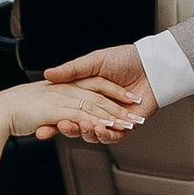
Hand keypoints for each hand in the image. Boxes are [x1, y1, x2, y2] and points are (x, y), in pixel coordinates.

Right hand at [43, 45, 157, 127]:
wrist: (151, 64)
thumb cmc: (125, 58)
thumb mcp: (94, 61)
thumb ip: (72, 70)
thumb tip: (48, 74)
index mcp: (86, 94)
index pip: (65, 111)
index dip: (52, 121)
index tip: (41, 127)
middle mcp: (97, 108)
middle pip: (77, 124)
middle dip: (68, 128)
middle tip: (60, 126)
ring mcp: (111, 118)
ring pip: (94, 132)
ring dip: (86, 132)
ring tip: (82, 126)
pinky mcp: (126, 126)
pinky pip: (114, 136)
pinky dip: (106, 134)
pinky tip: (101, 129)